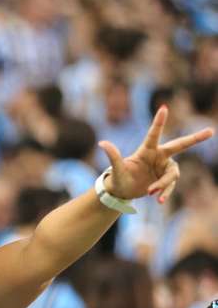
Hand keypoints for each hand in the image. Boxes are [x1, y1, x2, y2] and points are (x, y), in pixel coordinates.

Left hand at [98, 106, 213, 202]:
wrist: (123, 192)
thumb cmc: (118, 178)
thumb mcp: (116, 169)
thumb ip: (113, 155)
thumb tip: (101, 143)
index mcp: (146, 150)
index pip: (154, 134)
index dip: (159, 122)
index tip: (164, 107)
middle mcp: (158, 156)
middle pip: (179, 145)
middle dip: (195, 139)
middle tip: (211, 131)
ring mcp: (164, 167)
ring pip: (172, 174)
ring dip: (163, 184)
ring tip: (150, 192)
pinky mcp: (166, 179)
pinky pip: (170, 185)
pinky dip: (165, 192)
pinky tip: (158, 200)